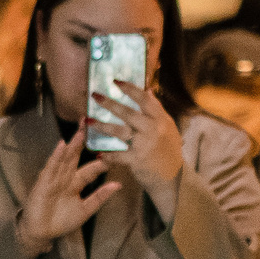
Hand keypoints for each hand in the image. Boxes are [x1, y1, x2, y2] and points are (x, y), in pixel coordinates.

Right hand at [15, 124, 119, 258]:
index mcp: (76, 182)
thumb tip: (118, 184)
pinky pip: (51, 167)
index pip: (92, 168)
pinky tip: (62, 145)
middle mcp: (66, 177)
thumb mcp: (85, 210)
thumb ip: (100, 197)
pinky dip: (56, 156)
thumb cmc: (61, 221)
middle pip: (77, 156)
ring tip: (81, 130)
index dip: (102, 159)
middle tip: (94, 123)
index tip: (115, 146)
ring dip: (73, 145)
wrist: (40, 233)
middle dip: (84, 140)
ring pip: (65, 158)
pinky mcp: (44, 182)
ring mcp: (54, 178)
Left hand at [90, 79, 184, 224]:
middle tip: (94, 95)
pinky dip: (108, 155)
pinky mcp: (138, 160)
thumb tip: (148, 90)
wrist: (172, 177)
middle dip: (110, 103)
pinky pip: (119, 156)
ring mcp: (145, 145)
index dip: (131, 89)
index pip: (145, 100)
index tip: (116, 81)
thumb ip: (157, 110)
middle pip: (129, 113)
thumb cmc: (168, 151)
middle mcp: (153, 130)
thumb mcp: (168, 128)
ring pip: (120, 132)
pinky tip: (98, 153)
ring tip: (87, 120)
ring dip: (102, 126)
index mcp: (161, 120)